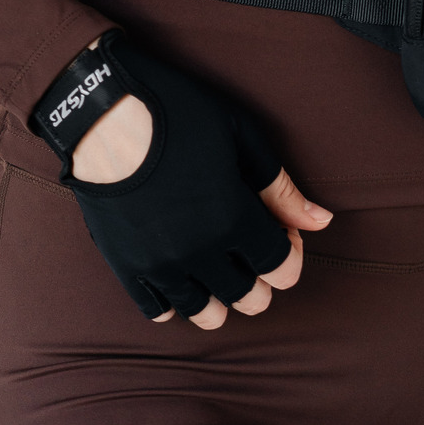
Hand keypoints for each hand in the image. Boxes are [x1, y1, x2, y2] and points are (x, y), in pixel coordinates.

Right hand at [67, 38, 332, 327]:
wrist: (101, 110)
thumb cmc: (177, 111)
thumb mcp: (238, 134)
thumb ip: (279, 186)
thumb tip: (322, 221)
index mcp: (234, 218)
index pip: (282, 270)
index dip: (290, 253)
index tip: (278, 229)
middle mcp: (200, 252)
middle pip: (249, 299)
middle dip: (260, 277)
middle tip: (247, 243)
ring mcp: (161, 264)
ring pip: (206, 314)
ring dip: (221, 297)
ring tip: (215, 263)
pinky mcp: (125, 266)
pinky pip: (158, 312)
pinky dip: (175, 301)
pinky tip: (178, 272)